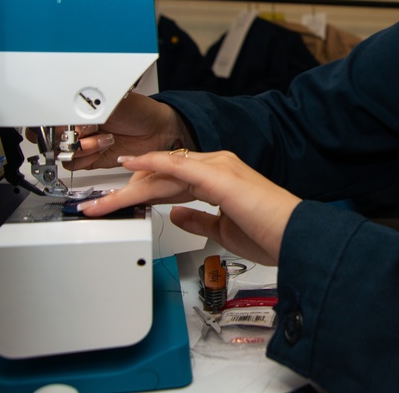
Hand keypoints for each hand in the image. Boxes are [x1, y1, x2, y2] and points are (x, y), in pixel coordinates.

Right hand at [66, 93, 186, 170]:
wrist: (157, 129)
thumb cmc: (137, 111)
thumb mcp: (110, 104)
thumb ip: (86, 112)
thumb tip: (68, 123)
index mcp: (78, 110)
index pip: (51, 119)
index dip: (56, 124)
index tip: (70, 125)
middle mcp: (78, 128)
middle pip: (54, 138)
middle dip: (71, 137)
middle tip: (90, 131)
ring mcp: (84, 144)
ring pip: (63, 153)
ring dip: (84, 147)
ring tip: (105, 139)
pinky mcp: (91, 159)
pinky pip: (74, 165)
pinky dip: (86, 158)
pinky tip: (103, 148)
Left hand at [78, 149, 301, 265]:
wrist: (294, 235)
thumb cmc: (270, 234)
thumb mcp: (223, 229)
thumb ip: (198, 219)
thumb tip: (177, 215)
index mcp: (222, 177)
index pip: (176, 178)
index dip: (148, 187)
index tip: (124, 196)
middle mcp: (219, 166)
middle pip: (166, 171)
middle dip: (133, 186)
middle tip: (104, 202)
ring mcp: (219, 167)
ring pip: (166, 168)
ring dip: (134, 181)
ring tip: (106, 192)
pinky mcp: (217, 175)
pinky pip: (177, 166)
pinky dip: (151, 163)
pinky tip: (131, 165)